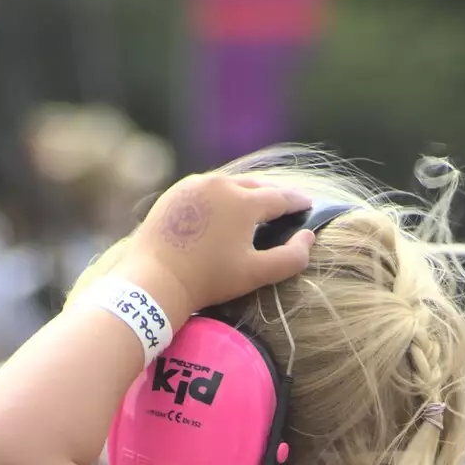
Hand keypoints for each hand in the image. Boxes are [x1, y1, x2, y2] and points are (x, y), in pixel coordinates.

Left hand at [122, 173, 316, 325]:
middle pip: (256, 185)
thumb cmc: (208, 280)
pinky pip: (208, 188)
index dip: (297, 202)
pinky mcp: (177, 192)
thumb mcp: (255, 274)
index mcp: (244, 201)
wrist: (156, 278)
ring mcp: (195, 185)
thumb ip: (290, 258)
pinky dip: (223, 195)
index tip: (308, 205)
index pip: (280, 197)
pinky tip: (225, 208)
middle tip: (287, 203)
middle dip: (274, 194)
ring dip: (248, 192)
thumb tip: (308, 237)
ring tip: (258, 203)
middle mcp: (221, 184)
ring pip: (231, 183)